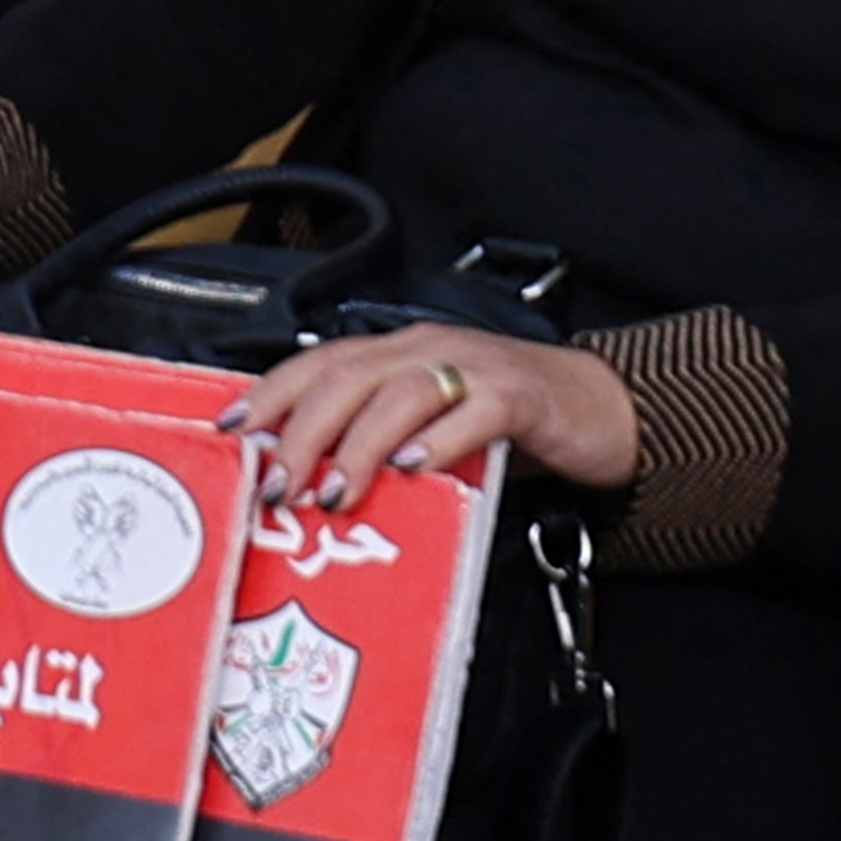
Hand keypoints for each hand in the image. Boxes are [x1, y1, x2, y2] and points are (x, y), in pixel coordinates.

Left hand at [237, 319, 629, 514]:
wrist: (605, 409)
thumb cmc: (510, 422)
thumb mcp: (430, 430)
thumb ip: (379, 449)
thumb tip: (309, 491)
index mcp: (398, 353)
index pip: (318, 362)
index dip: (271, 392)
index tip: (235, 431)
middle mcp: (428, 349)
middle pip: (348, 376)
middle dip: (303, 431)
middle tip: (281, 485)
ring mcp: (476, 367)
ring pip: (402, 392)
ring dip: (360, 444)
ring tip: (337, 491)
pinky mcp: (522, 395)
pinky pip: (476, 410)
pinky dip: (440, 441)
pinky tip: (415, 470)